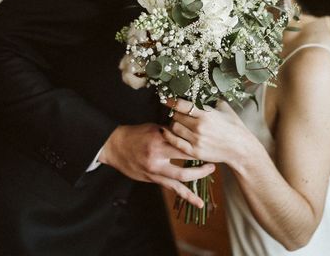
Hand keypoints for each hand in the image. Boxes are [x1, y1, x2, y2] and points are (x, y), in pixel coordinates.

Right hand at [99, 123, 214, 207]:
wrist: (115, 146)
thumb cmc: (135, 134)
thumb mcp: (153, 127)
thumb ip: (170, 132)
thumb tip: (187, 132)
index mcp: (159, 138)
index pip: (183, 139)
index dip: (197, 140)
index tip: (209, 139)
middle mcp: (158, 155)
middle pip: (186, 156)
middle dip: (202, 156)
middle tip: (214, 154)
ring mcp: (155, 169)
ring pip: (181, 176)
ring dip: (198, 175)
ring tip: (211, 172)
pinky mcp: (153, 179)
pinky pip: (172, 188)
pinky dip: (186, 195)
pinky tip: (198, 202)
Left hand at [160, 98, 261, 169]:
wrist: (240, 148)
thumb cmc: (234, 126)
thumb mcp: (225, 108)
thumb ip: (211, 99)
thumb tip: (200, 90)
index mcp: (206, 114)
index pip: (182, 105)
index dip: (171, 101)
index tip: (165, 98)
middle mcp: (199, 127)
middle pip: (176, 116)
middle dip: (175, 113)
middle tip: (176, 111)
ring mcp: (196, 140)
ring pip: (175, 128)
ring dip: (173, 123)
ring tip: (176, 121)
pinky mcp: (195, 152)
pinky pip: (176, 142)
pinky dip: (169, 135)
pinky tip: (166, 131)